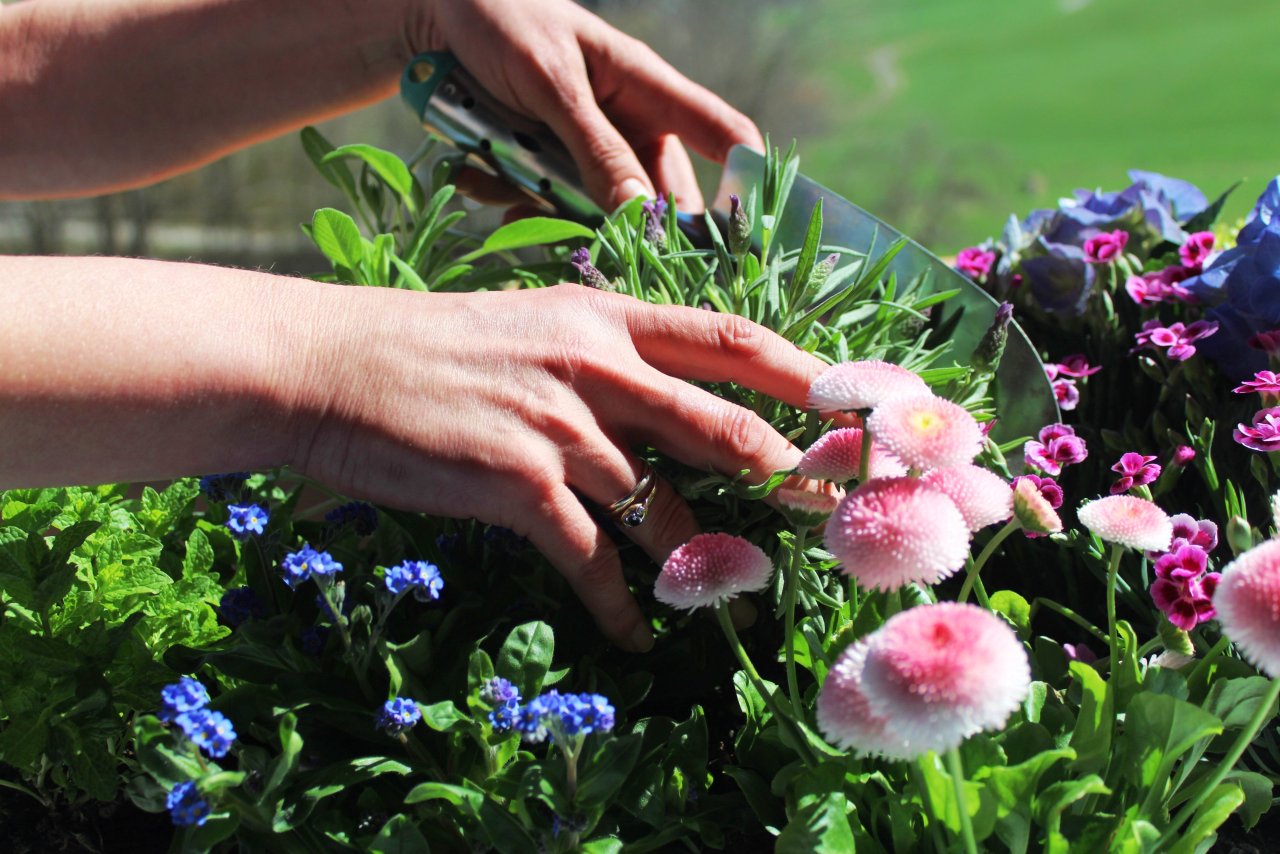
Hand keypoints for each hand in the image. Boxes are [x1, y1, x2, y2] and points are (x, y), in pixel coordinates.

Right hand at [295, 284, 824, 650]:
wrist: (328, 367)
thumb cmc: (428, 348)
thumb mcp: (528, 327)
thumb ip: (601, 360)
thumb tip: (666, 409)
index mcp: (602, 317)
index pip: (728, 337)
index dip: (800, 372)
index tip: (850, 405)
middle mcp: (593, 364)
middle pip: (721, 426)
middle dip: (786, 475)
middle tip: (831, 514)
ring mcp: (558, 425)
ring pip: (663, 505)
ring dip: (704, 561)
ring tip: (735, 598)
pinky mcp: (517, 482)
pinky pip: (592, 557)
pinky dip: (620, 603)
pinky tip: (635, 635)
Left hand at [410, 0, 763, 211]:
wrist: (434, 14)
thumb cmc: (503, 21)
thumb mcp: (550, 82)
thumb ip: (595, 148)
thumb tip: (640, 214)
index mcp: (648, 89)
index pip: (721, 134)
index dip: (745, 181)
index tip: (746, 235)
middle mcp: (629, 125)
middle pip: (662, 196)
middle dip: (635, 227)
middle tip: (609, 249)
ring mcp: (589, 150)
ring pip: (601, 211)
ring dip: (561, 216)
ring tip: (514, 198)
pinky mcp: (549, 166)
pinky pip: (550, 205)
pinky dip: (520, 206)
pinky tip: (484, 186)